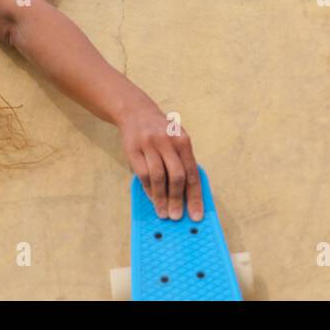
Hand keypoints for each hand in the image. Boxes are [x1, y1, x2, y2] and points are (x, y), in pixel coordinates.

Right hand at [116, 99, 203, 221]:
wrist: (136, 112)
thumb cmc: (161, 131)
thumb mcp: (176, 139)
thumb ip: (183, 161)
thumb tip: (189, 194)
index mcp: (183, 140)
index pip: (192, 172)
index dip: (195, 196)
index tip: (196, 214)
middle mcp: (167, 141)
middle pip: (176, 176)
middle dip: (178, 200)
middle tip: (177, 216)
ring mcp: (149, 145)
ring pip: (159, 177)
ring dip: (162, 199)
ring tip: (164, 213)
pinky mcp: (133, 149)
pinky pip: (143, 175)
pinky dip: (149, 189)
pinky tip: (153, 199)